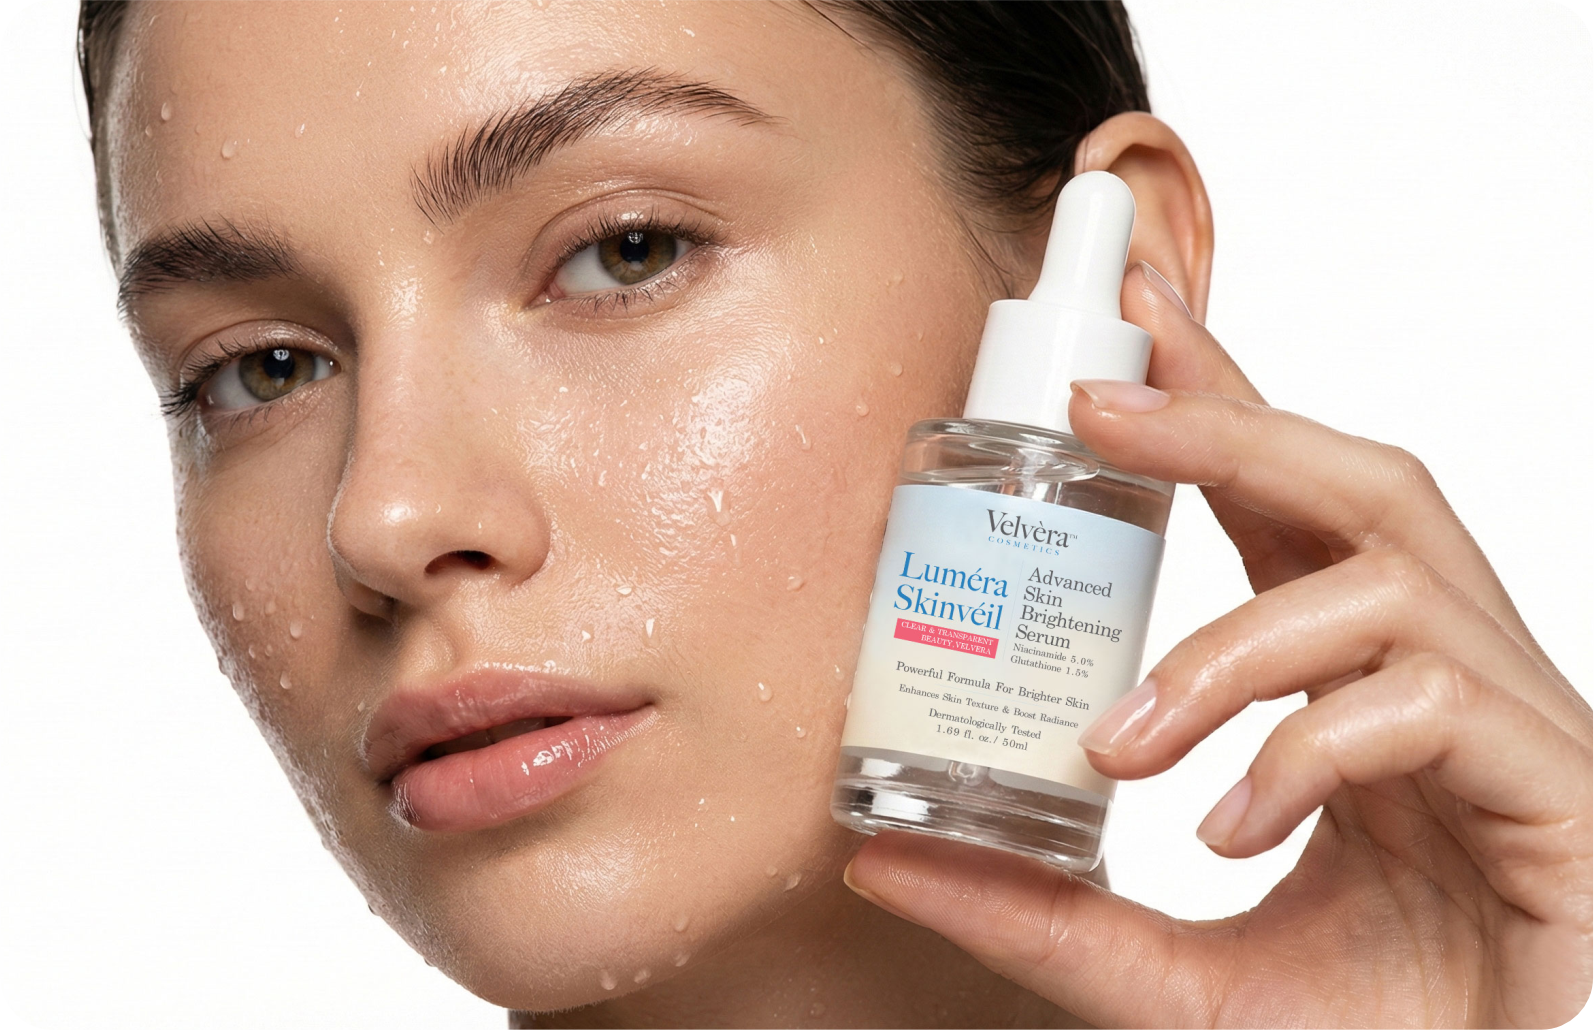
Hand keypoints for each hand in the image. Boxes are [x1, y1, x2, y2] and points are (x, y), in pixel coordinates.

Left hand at [843, 263, 1593, 1028]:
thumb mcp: (1152, 968)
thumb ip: (1031, 909)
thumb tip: (874, 855)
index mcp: (1356, 689)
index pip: (1289, 510)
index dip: (1217, 410)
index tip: (1125, 332)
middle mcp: (1440, 683)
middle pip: (1364, 486)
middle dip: (1231, 425)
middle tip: (1098, 409)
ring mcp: (1512, 735)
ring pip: (1390, 584)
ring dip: (1233, 644)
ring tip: (1129, 742)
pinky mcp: (1563, 801)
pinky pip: (1433, 709)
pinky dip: (1306, 751)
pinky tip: (1233, 832)